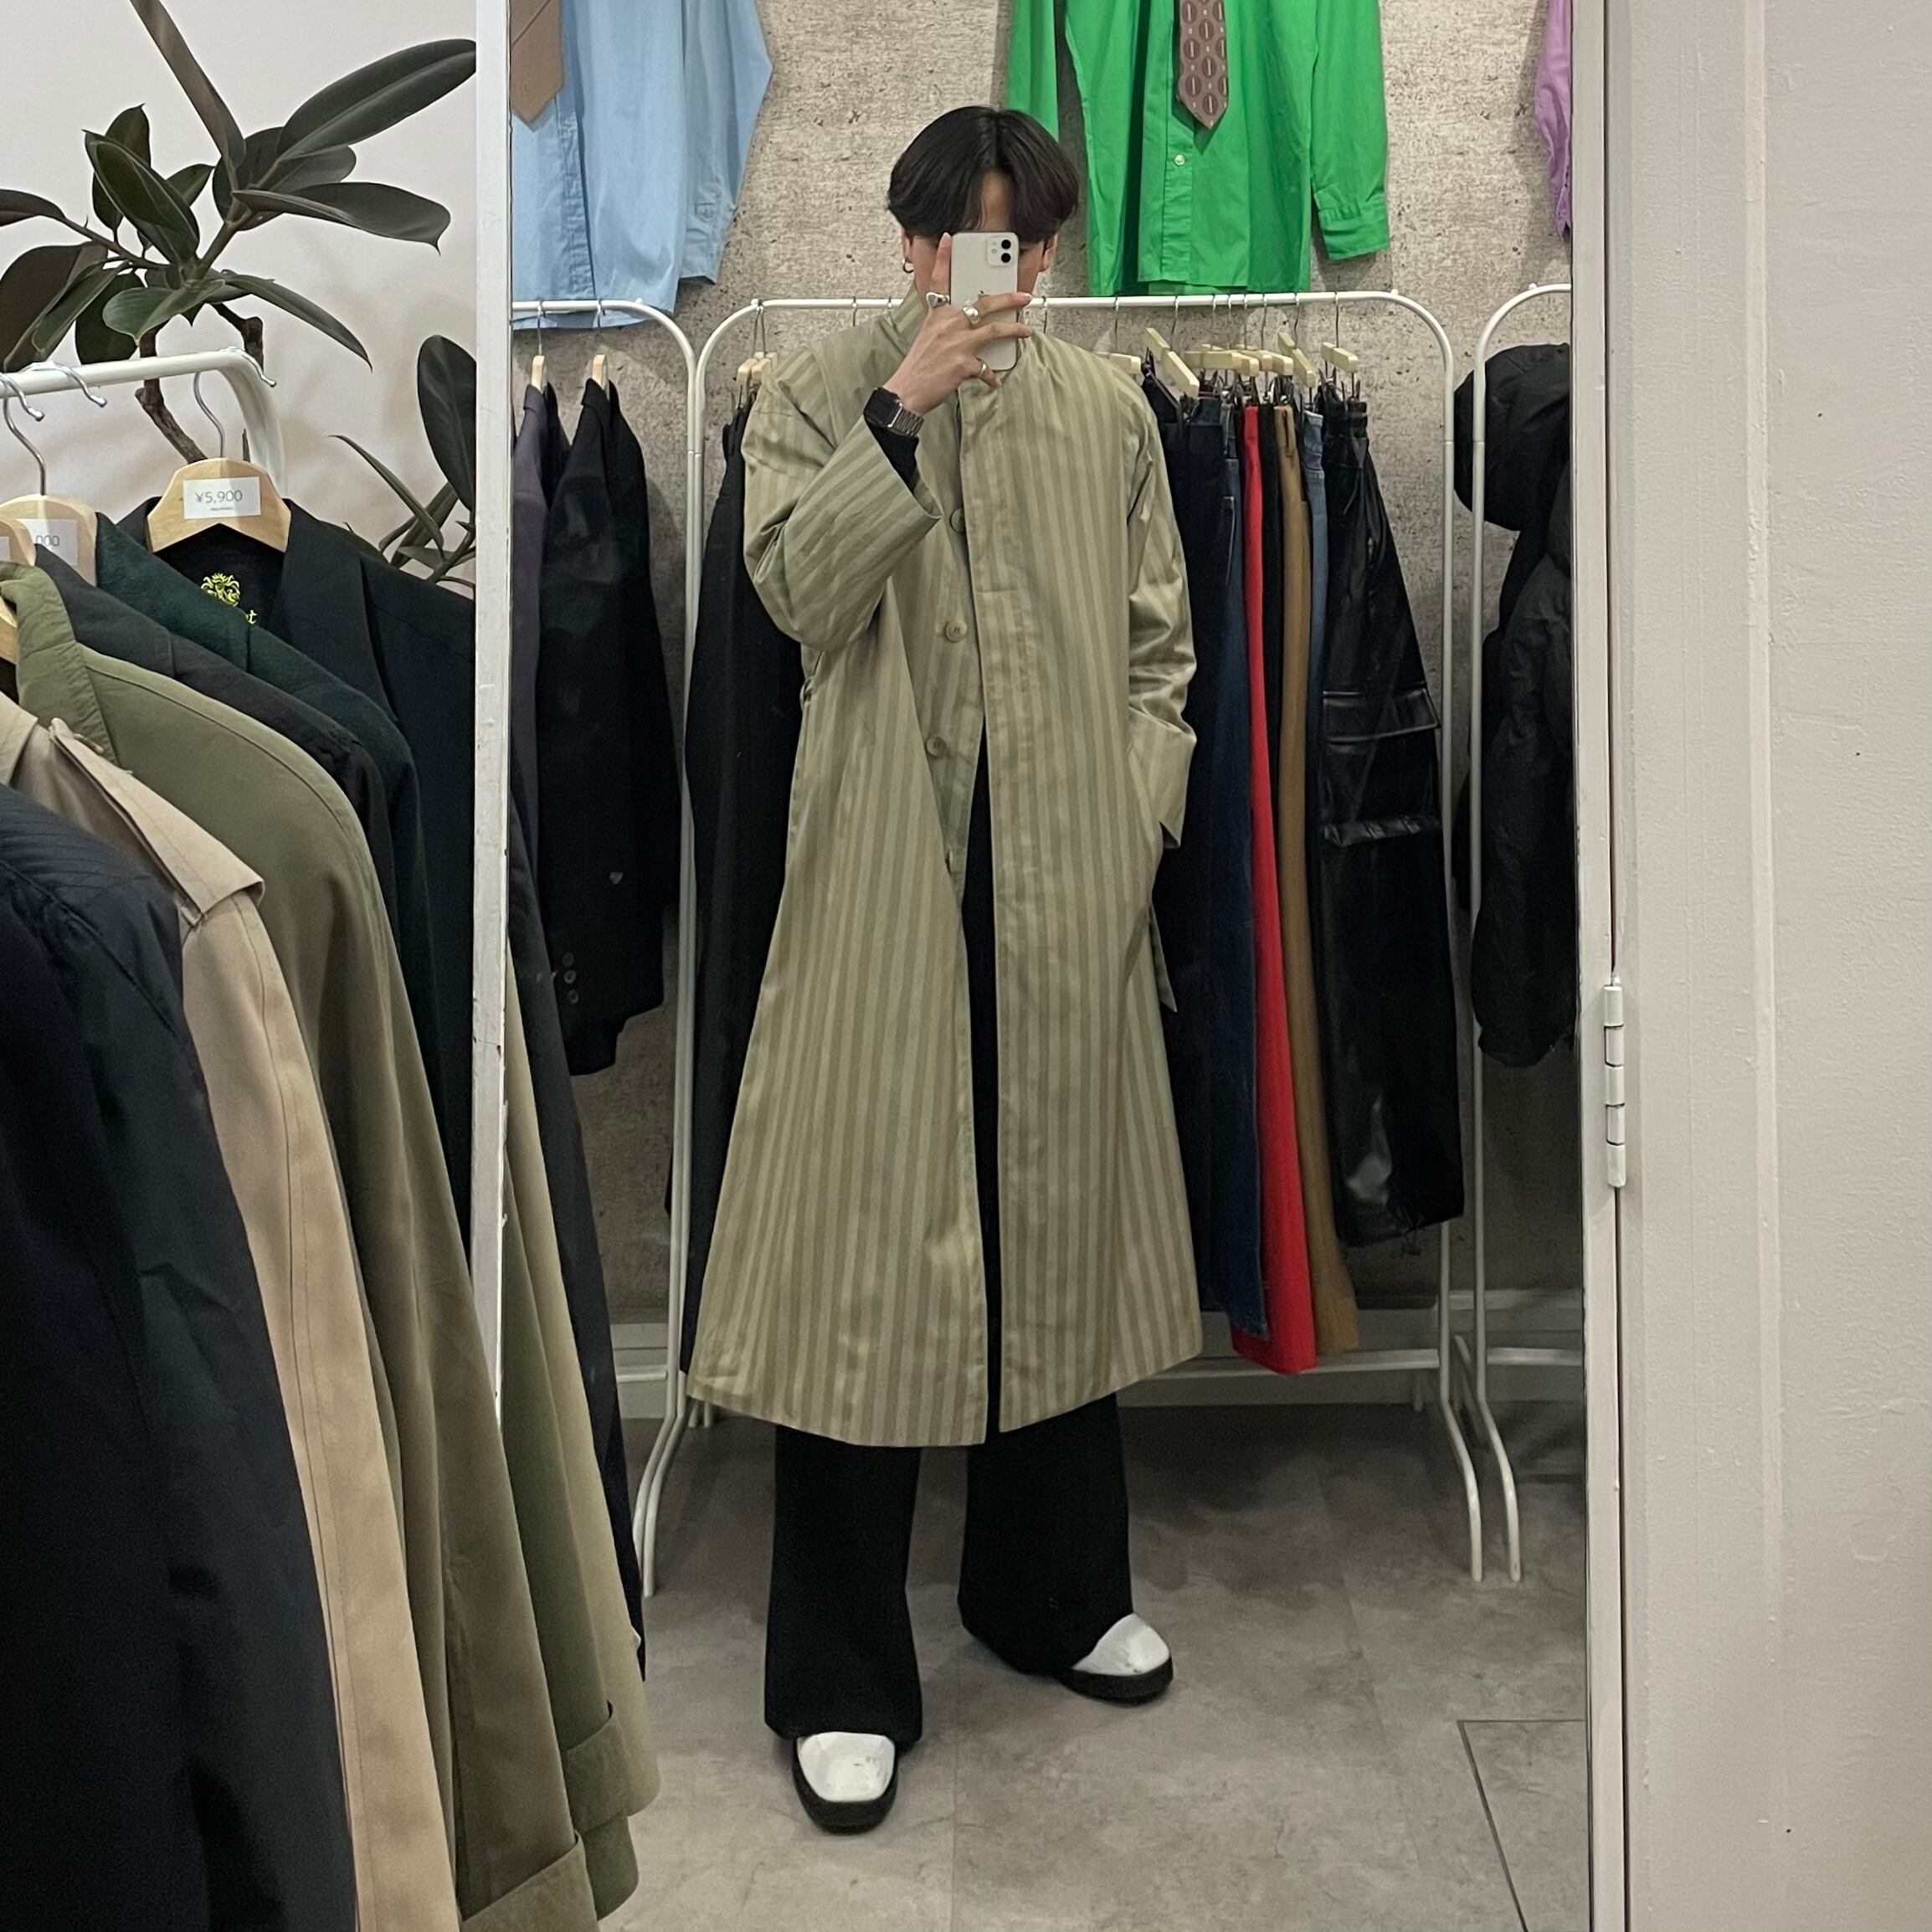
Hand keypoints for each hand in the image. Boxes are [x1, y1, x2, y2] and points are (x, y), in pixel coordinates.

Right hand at [887, 234, 1032, 414]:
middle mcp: (949, 325)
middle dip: (1008, 298)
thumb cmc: (917, 366)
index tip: (949, 239)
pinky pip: (986, 368)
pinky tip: (995, 380)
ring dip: (1014, 330)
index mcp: (938, 315)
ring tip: (1025, 331)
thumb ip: (946, 327)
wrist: (907, 390)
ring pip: (994, 330)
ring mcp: (957, 344)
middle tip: (1024, 296)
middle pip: (984, 304)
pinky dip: (992, 376)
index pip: (940, 282)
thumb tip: (966, 328)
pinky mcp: (963, 365)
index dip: (944, 258)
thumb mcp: (928, 337)